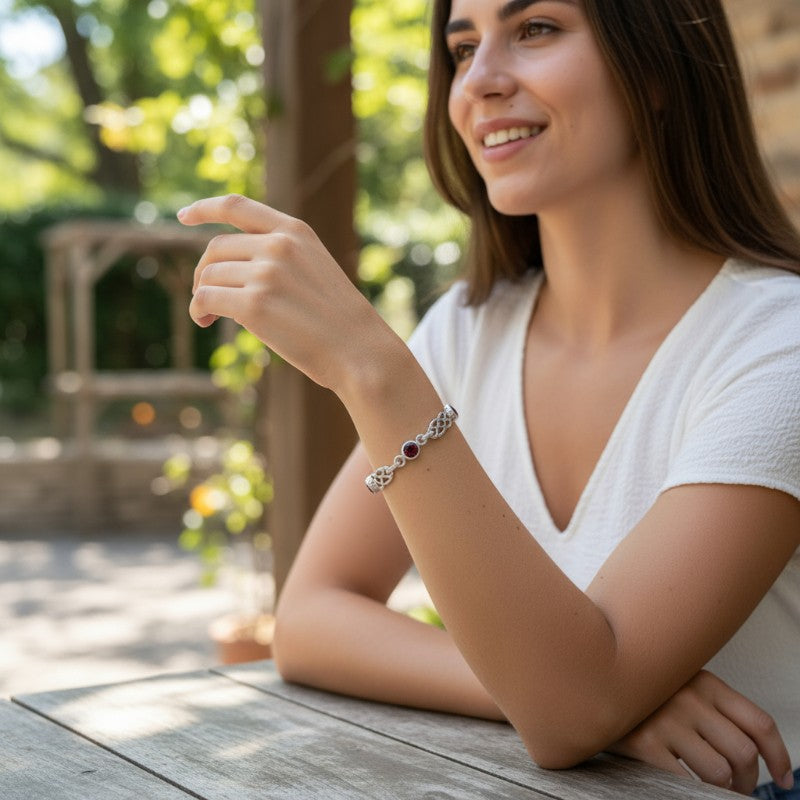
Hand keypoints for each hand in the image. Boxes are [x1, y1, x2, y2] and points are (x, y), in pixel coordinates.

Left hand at [178, 194, 388, 391]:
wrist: (361, 351)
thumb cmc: (338, 321)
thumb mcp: (316, 269)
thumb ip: (281, 257)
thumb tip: (228, 266)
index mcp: (295, 232)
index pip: (237, 206)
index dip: (205, 208)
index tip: (184, 216)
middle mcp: (279, 246)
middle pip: (216, 249)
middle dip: (204, 273)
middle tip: (207, 298)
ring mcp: (267, 274)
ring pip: (209, 276)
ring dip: (202, 296)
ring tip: (208, 317)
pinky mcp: (255, 305)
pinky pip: (206, 299)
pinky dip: (199, 311)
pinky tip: (206, 322)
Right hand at [608, 670, 792, 794]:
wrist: (588, 681)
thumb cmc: (642, 692)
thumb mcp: (680, 685)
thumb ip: (712, 705)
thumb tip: (755, 750)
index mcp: (705, 681)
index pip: (759, 724)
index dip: (780, 757)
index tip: (782, 779)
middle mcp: (689, 698)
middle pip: (743, 753)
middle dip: (748, 782)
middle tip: (739, 790)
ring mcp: (666, 720)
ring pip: (720, 772)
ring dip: (722, 791)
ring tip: (711, 789)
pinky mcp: (644, 742)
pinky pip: (685, 782)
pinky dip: (694, 793)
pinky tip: (686, 787)